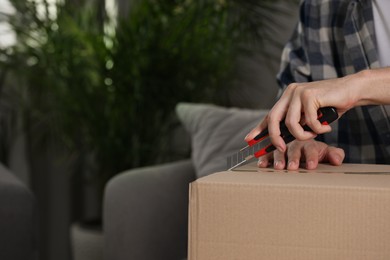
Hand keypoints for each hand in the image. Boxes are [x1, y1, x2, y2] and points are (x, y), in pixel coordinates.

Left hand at [246, 68, 389, 151]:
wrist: (351, 90)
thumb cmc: (331, 106)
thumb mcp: (309, 116)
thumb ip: (296, 123)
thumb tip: (281, 140)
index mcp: (287, 97)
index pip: (270, 115)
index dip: (258, 129)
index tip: (249, 140)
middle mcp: (290, 93)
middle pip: (273, 118)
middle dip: (275, 138)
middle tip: (282, 149)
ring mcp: (298, 92)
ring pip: (290, 123)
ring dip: (303, 135)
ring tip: (315, 133)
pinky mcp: (309, 95)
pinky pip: (307, 122)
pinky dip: (317, 129)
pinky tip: (326, 127)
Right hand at [256, 140, 344, 169]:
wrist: (302, 137)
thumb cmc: (313, 149)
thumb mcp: (325, 151)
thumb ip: (334, 154)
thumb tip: (337, 160)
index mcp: (307, 141)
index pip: (310, 148)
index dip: (311, 157)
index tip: (312, 167)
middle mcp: (293, 141)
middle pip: (293, 148)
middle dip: (293, 158)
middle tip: (293, 167)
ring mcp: (282, 144)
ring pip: (279, 149)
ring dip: (278, 158)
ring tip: (278, 167)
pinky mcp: (272, 149)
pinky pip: (266, 152)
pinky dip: (263, 157)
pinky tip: (262, 164)